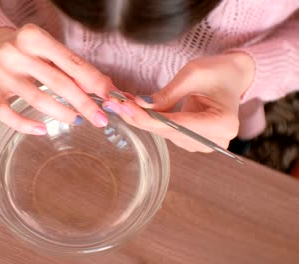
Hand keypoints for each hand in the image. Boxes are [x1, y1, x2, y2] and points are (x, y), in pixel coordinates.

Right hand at [0, 24, 114, 134]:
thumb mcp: (49, 51)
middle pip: (58, 82)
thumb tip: (107, 90)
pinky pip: (7, 114)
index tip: (112, 99)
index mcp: (34, 37)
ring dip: (62, 113)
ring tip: (78, 120)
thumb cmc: (27, 52)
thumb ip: (73, 68)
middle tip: (101, 119)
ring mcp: (0, 73)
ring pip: (37, 98)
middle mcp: (15, 52)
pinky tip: (42, 130)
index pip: (72, 63)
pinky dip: (26, 125)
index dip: (95, 82)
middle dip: (84, 103)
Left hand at [102, 53, 254, 151]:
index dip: (147, 117)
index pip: (176, 125)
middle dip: (139, 117)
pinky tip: (133, 109)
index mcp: (222, 123)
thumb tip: (139, 105)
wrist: (232, 77)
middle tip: (114, 103)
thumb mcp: (193, 74)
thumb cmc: (217, 71)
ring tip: (120, 103)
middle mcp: (215, 140)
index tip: (124, 107)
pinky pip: (167, 132)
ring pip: (164, 133)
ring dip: (141, 118)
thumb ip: (167, 94)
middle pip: (167, 132)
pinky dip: (150, 120)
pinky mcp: (193, 142)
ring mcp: (204, 144)